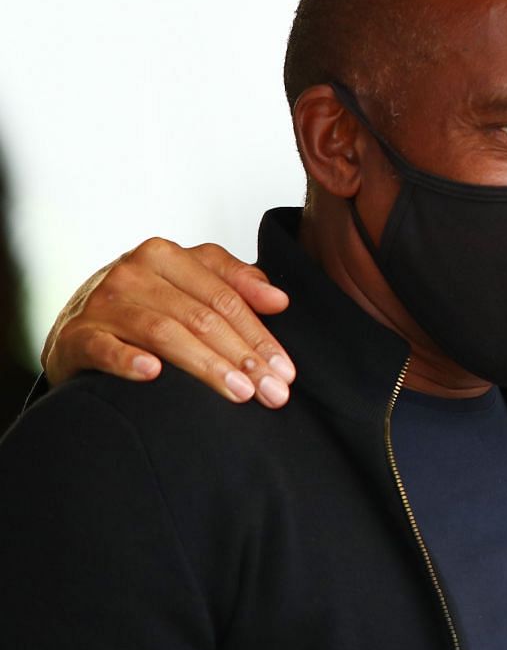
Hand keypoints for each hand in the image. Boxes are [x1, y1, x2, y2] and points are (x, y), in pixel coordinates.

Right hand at [41, 239, 297, 405]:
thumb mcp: (189, 285)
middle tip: (272, 392)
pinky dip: (129, 360)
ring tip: (240, 393)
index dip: (260, 335)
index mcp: (166, 256)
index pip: (225, 298)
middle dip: (244, 357)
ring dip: (206, 366)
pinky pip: (105, 347)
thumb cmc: (145, 306)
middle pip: (202, 317)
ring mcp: (102, 302)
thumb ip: (234, 284)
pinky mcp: (77, 335)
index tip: (286, 370)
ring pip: (165, 332)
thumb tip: (280, 300)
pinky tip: (153, 374)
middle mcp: (133, 272)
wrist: (77, 329)